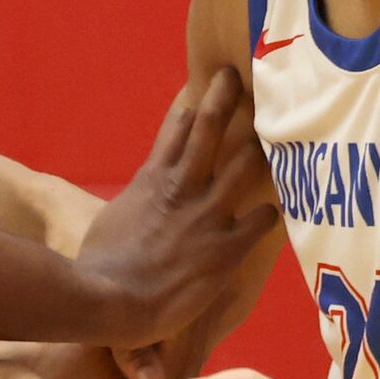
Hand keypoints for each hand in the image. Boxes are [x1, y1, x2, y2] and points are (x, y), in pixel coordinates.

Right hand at [72, 70, 279, 342]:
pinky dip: (271, 213)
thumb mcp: (113, 219)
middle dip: (227, 97)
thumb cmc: (100, 265)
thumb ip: (135, 204)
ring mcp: (206, 215)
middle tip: (243, 79)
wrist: (107, 299)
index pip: (177, 128)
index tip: (214, 86)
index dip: (197, 107)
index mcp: (151, 179)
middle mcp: (182, 187)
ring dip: (261, 153)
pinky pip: (262, 219)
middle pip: (209, 127)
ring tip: (279, 144)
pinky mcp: (225, 249)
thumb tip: (138, 204)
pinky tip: (278, 212)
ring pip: (246, 165)